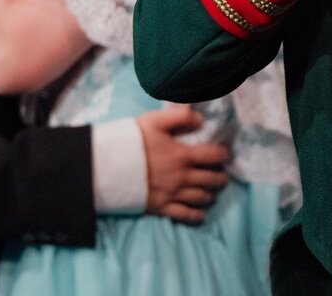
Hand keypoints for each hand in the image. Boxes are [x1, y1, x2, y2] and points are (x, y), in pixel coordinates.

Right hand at [136, 104, 230, 223]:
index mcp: (182, 155)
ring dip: (211, 194)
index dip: (224, 154)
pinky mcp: (161, 207)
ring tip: (212, 190)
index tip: (225, 154)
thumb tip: (201, 119)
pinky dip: (197, 215)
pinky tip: (201, 213)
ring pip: (202, 198)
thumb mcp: (154, 120)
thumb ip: (180, 116)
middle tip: (222, 174)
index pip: (214, 156)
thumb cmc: (130, 141)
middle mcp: (182, 177)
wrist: (106, 166)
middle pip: (212, 180)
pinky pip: (186, 215)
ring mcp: (172, 194)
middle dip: (221, 177)